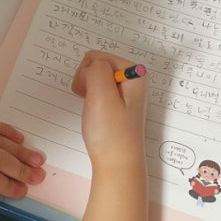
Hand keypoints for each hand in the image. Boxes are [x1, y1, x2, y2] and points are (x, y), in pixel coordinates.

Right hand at [71, 50, 147, 172]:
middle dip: (86, 81)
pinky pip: (96, 91)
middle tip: (92, 103)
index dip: (86, 74)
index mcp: (134, 73)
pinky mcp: (117, 104)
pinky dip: (90, 99)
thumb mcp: (101, 94)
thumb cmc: (110, 132)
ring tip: (94, 110)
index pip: (97, 57)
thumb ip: (96, 69)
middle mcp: (132, 79)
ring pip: (94, 78)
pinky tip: (95, 113)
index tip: (90, 95)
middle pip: (96, 65)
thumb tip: (91, 66)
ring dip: (87, 91)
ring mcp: (124, 92)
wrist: (116, 164)